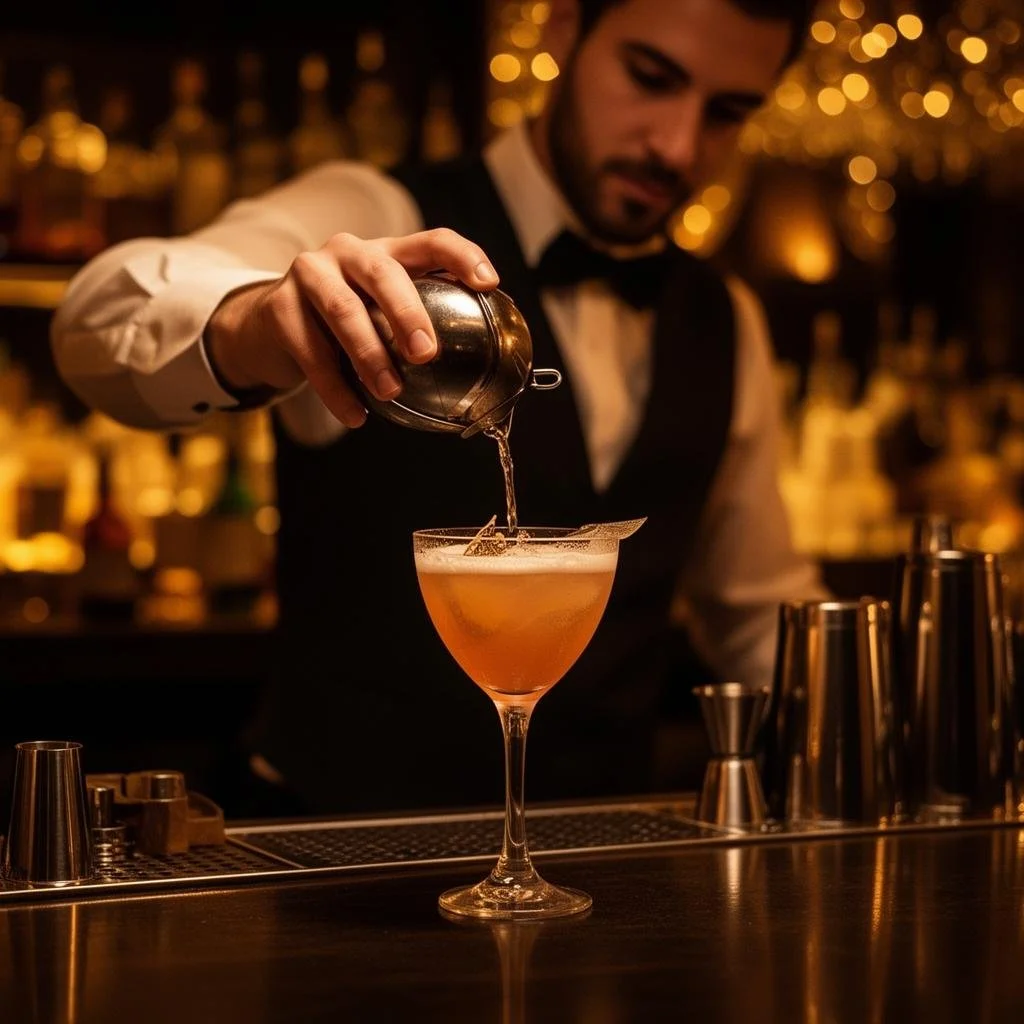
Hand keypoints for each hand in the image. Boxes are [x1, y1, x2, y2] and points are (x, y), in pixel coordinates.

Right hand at [206, 229, 499, 426]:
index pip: (431, 242)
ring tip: (388, 391)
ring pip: (342, 310)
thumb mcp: (381, 312)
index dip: (462, 256)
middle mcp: (348, 252)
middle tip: (425, 353)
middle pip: (383, 272)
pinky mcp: (279, 307)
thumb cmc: (345, 322)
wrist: (270, 325)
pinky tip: (355, 415)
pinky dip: (335, 388)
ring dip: (369, 354)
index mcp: (386, 252)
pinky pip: (311, 351)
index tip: (488, 284)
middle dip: (407, 312)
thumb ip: (417, 326)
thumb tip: (476, 372)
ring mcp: (310, 275)